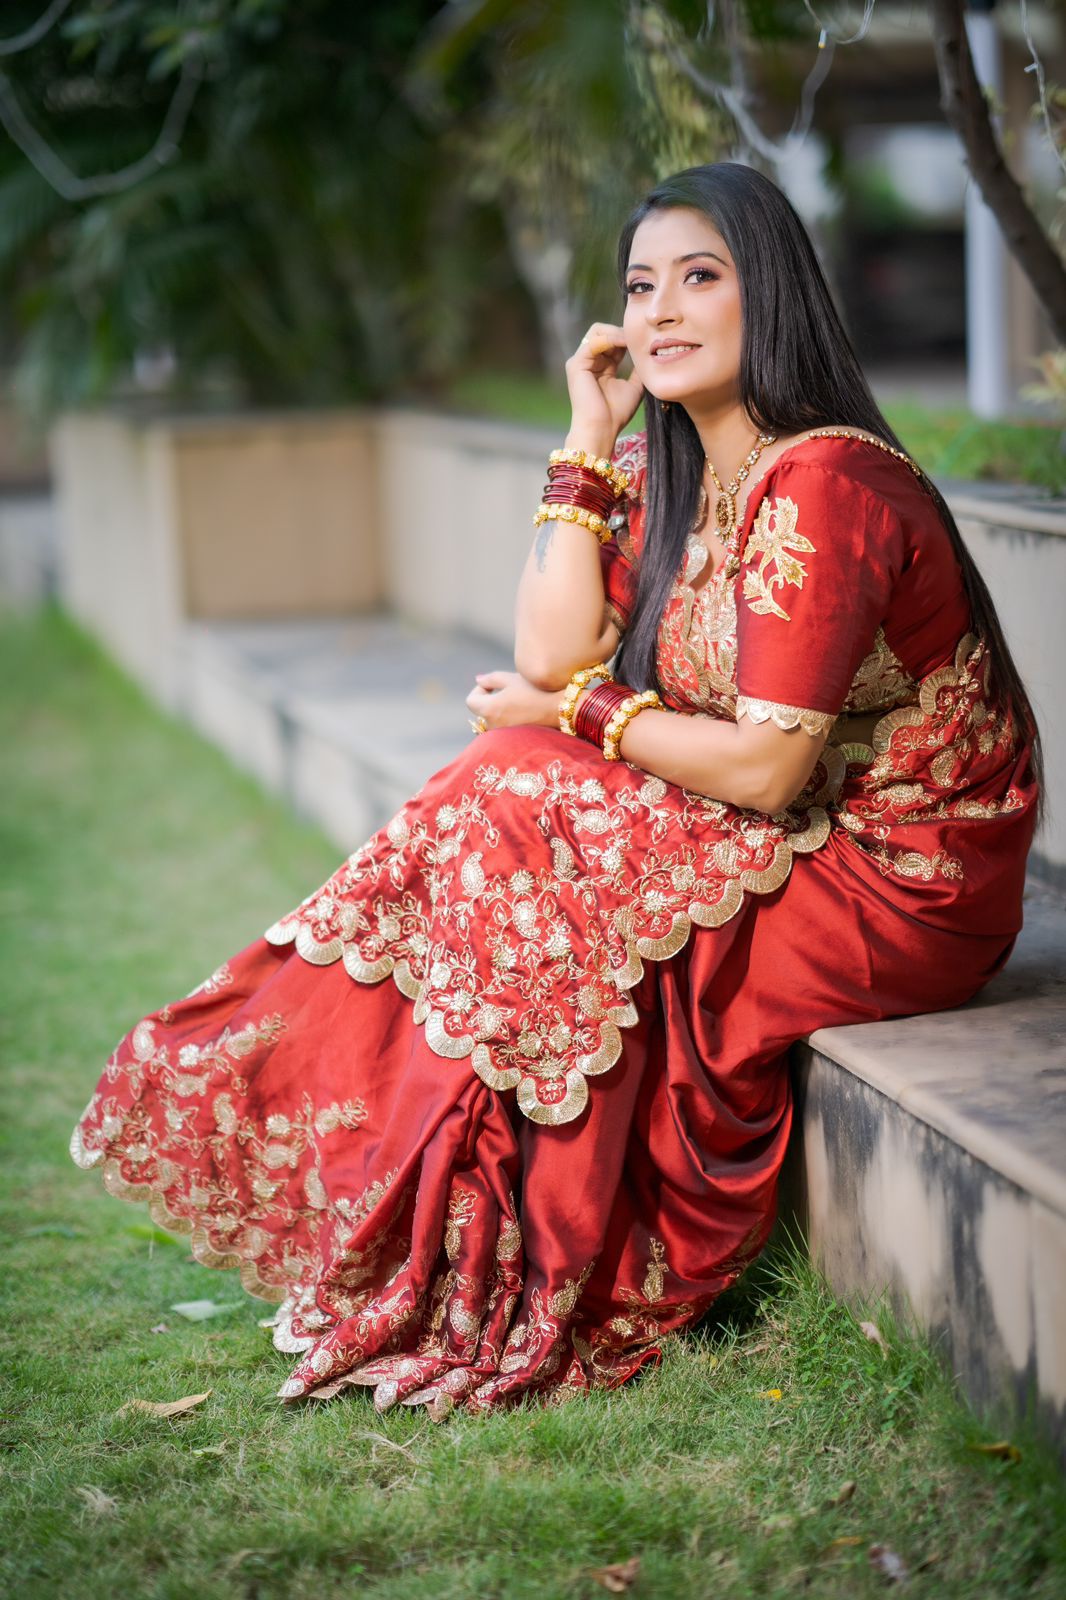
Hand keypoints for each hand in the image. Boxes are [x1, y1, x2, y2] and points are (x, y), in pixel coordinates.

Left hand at [465, 670, 560, 733]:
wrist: (560, 709)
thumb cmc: (535, 690)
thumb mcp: (511, 678)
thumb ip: (490, 679)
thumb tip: (478, 681)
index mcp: (489, 709)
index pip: (470, 701)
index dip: (479, 690)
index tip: (494, 686)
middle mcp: (493, 726)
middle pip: (482, 712)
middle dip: (492, 701)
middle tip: (511, 692)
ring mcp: (504, 737)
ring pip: (495, 721)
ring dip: (501, 712)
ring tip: (521, 703)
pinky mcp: (515, 742)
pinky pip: (506, 730)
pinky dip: (511, 721)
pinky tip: (526, 714)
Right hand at [564, 322, 644, 454]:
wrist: (602, 429)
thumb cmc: (615, 414)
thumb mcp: (634, 387)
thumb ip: (638, 370)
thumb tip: (647, 355)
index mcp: (601, 367)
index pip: (613, 341)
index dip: (628, 338)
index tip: (645, 341)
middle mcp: (589, 362)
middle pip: (603, 331)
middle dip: (621, 332)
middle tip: (638, 338)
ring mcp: (580, 362)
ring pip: (597, 331)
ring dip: (616, 332)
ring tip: (631, 340)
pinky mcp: (576, 364)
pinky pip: (594, 341)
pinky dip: (610, 338)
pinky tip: (624, 343)